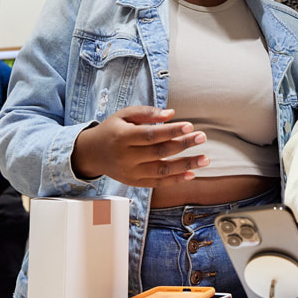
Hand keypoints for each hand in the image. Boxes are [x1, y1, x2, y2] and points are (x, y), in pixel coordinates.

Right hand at [71, 106, 206, 186]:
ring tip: (205, 159)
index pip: (150, 135)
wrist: (92, 153)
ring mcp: (130, 173)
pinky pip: (158, 184)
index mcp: (122, 137)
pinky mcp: (134, 183)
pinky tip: (192, 174)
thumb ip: (147, 113)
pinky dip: (176, 180)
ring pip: (161, 171)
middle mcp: (126, 157)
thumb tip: (171, 114)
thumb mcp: (124, 115)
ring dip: (186, 165)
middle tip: (202, 137)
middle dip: (183, 145)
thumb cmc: (113, 129)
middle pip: (159, 152)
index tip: (190, 126)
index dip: (171, 131)